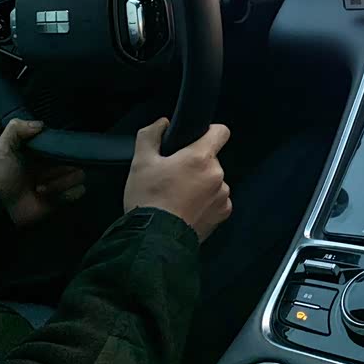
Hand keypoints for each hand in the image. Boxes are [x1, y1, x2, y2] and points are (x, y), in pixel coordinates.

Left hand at [0, 119, 85, 227]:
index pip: (63, 143)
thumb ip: (16, 128)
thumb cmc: (0, 177)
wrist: (1, 207)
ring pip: (78, 174)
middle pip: (75, 158)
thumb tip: (41, 124)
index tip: (55, 150)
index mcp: (41, 152)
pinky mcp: (64, 197)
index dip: (62, 145)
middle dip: (61, 166)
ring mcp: (60, 181)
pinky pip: (79, 190)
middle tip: (43, 173)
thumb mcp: (1, 149)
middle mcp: (53, 165)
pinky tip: (50, 196)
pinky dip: (66, 193)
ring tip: (40, 187)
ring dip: (60, 182)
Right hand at [123, 118, 231, 242]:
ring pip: (213, 181)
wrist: (154, 240)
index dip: (209, 132)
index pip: (221, 132)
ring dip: (201, 184)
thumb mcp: (141, 162)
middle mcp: (217, 175)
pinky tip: (186, 209)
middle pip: (211, 160)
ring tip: (178, 196)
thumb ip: (151, 136)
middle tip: (174, 176)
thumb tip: (162, 124)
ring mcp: (222, 196)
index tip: (196, 140)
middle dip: (195, 164)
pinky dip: (205, 202)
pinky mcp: (222, 214)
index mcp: (201, 158)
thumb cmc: (148, 199)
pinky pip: (216, 200)